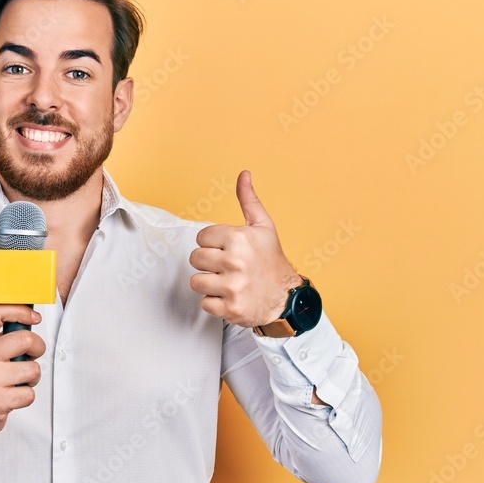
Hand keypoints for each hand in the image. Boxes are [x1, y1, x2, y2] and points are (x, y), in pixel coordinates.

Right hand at [0, 304, 46, 453]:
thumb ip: (1, 334)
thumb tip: (30, 317)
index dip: (21, 310)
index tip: (34, 317)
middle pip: (26, 339)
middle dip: (38, 348)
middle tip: (31, 355)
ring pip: (33, 369)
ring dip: (32, 376)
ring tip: (19, 379)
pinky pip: (29, 394)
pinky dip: (26, 395)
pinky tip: (13, 394)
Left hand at [189, 170, 302, 327]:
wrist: (288, 298)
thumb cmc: (272, 260)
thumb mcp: (263, 226)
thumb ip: (248, 200)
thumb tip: (244, 173)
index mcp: (239, 238)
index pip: (201, 238)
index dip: (213, 244)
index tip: (227, 250)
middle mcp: (235, 262)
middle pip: (195, 259)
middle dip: (209, 263)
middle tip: (227, 267)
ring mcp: (232, 287)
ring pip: (196, 282)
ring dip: (209, 284)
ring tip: (227, 282)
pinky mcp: (230, 308)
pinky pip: (204, 304)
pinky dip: (215, 303)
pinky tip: (230, 297)